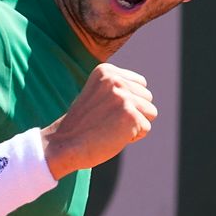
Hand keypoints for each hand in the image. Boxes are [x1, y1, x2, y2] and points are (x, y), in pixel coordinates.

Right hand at [41, 63, 156, 179]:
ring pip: (151, 112)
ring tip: (111, 127)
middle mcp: (116, 80)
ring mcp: (123, 97)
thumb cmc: (83, 124)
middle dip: (134, 112)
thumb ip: (118, 87)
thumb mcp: (98, 94)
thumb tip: (145, 91)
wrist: (65, 144)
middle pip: (148, 97)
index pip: (141, 83)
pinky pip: (146, 128)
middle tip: (108, 121)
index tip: (107, 110)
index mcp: (107, 70)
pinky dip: (132, 137)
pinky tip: (113, 136)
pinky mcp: (130, 116)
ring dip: (135, 124)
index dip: (129, 101)